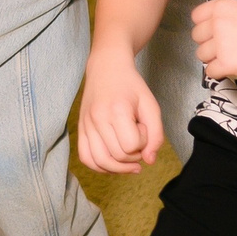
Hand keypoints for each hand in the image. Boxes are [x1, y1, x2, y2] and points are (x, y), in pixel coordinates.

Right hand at [77, 49, 163, 173]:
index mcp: (117, 110)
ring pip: (100, 161)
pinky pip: (86, 157)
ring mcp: (86, 124)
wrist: (106, 68)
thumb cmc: (131, 86)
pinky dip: (99, 166)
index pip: (132, 145)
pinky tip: (113, 164)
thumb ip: (156, 134)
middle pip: (117, 156)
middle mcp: (97, 119)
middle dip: (134, 154)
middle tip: (137, 138)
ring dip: (119, 167)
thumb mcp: (151, 105)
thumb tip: (149, 160)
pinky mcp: (80, 129)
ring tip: (130, 162)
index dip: (143, 142)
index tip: (143, 128)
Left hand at [192, 0, 236, 78]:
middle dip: (209, 43)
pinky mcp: (226, 63)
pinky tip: (233, 67)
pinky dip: (219, 72)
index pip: (196, 17)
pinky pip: (210, 72)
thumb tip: (210, 32)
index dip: (205, 27)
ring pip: (201, 55)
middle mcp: (216, 23)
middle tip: (226, 46)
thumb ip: (223, 18)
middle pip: (197, 37)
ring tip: (233, 56)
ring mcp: (220, 44)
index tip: (215, 32)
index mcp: (220, 7)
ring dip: (214, 58)